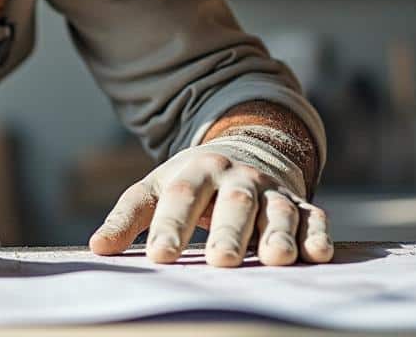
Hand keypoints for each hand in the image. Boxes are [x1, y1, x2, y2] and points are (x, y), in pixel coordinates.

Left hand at [88, 133, 332, 265]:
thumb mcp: (156, 190)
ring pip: (278, 210)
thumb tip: (97, 248)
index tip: (159, 257)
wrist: (242, 153)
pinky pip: (313, 217)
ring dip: (279, 234)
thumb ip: (127, 218)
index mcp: (196, 172)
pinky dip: (317, 234)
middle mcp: (237, 178)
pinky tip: (318, 255)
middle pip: (234, 204)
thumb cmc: (190, 183)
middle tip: (221, 262)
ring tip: (275, 259)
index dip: (170, 227)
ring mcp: (271, 190)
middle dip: (229, 233)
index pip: (181, 198)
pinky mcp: (300, 205)